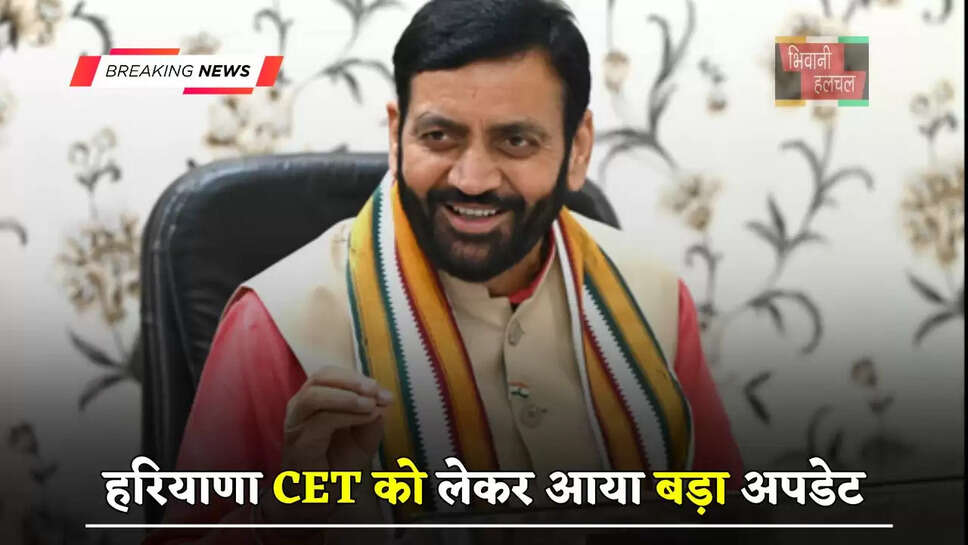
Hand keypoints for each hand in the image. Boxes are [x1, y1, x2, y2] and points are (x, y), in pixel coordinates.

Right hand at [261, 366, 392, 528]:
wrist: (317, 499)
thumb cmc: (336, 466)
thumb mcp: (363, 440)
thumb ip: (372, 420)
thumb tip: (382, 402)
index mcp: (315, 400)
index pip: (332, 375)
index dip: (358, 378)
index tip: (385, 393)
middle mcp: (301, 407)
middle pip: (320, 377)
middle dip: (352, 380)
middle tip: (377, 392)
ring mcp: (296, 423)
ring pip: (314, 395)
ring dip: (347, 395)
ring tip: (371, 404)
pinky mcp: (298, 443)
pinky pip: (320, 420)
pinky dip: (347, 415)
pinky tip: (367, 417)